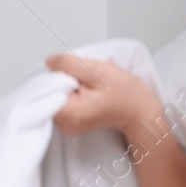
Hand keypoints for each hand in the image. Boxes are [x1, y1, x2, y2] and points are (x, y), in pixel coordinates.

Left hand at [45, 53, 161, 135]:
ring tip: (88, 84)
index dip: (57, 75)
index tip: (74, 72)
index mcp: (68, 114)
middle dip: (62, 79)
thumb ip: (69, 64)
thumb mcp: (97, 71)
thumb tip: (49, 61)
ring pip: (56, 96)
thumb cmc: (125, 94)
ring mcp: (67, 125)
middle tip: (85, 78)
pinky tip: (86, 90)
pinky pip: (63, 101)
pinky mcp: (71, 121)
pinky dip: (71, 92)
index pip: (46, 90)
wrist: (140, 111)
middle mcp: (63, 124)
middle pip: (49, 93)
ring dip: (67, 85)